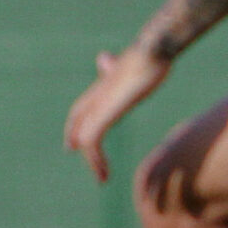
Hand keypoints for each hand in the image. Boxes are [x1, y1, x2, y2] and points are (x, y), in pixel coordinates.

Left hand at [65, 46, 168, 183]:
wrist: (153, 49)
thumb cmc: (152, 53)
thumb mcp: (131, 62)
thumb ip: (115, 65)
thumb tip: (103, 58)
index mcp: (104, 85)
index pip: (81, 108)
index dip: (76, 124)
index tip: (74, 143)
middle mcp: (98, 95)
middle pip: (78, 120)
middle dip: (77, 139)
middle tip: (80, 159)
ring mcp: (101, 103)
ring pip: (84, 135)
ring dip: (93, 160)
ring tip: (103, 177)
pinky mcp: (107, 111)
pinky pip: (92, 139)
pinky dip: (95, 158)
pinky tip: (104, 170)